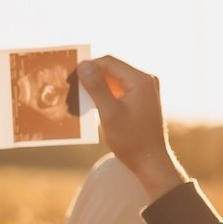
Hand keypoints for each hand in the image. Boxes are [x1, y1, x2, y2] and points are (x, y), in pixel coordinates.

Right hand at [76, 55, 188, 198]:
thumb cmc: (131, 140)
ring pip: (115, 79)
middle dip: (92, 77)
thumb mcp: (109, 112)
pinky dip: (107, 94)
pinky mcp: (143, 99)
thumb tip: (83, 64)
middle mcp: (146, 80)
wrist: (151, 161)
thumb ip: (97, 86)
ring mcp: (146, 90)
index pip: (108, 62)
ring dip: (98, 87)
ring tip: (82, 99)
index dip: (88, 67)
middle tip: (74, 89)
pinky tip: (95, 106)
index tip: (71, 78)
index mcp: (140, 79)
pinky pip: (121, 89)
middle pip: (112, 69)